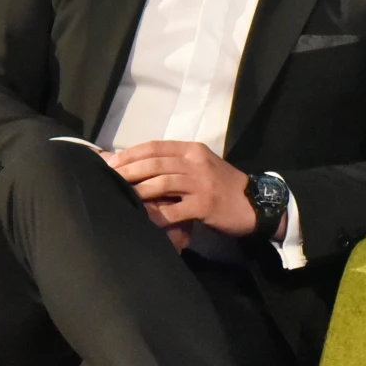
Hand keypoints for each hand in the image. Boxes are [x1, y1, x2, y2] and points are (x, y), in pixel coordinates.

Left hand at [106, 141, 257, 236]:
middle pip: (155, 163)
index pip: (155, 147)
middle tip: (109, 179)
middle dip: (128, 171)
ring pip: (161, 183)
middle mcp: (196, 163)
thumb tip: (139, 165)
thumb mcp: (201, 166)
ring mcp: (201, 184)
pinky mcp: (204, 205)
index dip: (130, 154)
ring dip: (138, 191)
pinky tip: (143, 218)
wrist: (255, 203)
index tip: (110, 162)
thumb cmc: (224, 185)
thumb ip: (175, 164)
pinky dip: (156, 215)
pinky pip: (173, 210)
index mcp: (193, 150)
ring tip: (121, 197)